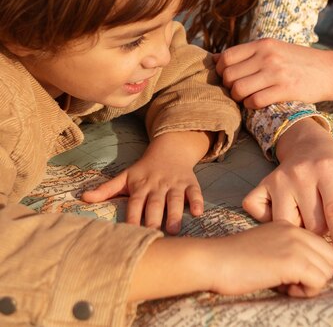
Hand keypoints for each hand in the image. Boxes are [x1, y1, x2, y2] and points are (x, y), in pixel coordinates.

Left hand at [82, 131, 210, 233]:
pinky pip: (195, 192)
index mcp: (141, 186)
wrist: (170, 149)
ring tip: (174, 229)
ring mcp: (175, 184)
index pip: (135, 203)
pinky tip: (199, 213)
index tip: (129, 234)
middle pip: (155, 203)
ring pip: (176, 199)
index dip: (132, 217)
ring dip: (175, 213)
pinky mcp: (190, 182)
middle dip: (154, 218)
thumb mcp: (125, 177)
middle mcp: (158, 185)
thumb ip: (106, 189)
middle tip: (152, 235)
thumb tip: (82, 197)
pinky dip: (198, 201)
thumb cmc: (144, 169)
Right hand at [206, 220, 332, 295]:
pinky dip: (306, 292)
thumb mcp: (266, 248)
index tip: (309, 279)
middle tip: (294, 284)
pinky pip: (318, 281)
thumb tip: (312, 271)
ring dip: (311, 285)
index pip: (323, 244)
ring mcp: (295, 244)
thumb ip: (288, 252)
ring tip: (287, 286)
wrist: (214, 260)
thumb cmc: (234, 260)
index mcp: (288, 225)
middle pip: (331, 257)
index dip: (321, 266)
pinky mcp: (292, 261)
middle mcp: (295, 230)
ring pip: (327, 270)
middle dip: (318, 275)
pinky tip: (285, 289)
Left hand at [214, 38, 332, 107]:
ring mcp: (276, 73)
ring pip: (239, 89)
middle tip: (237, 90)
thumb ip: (247, 53)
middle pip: (230, 75)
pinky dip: (251, 105)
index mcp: (263, 44)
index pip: (227, 57)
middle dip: (229, 87)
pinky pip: (255, 101)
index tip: (229, 78)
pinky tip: (257, 103)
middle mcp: (267, 56)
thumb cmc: (297, 61)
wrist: (329, 70)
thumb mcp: (273, 49)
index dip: (222, 71)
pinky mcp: (285, 90)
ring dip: (238, 98)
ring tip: (246, 98)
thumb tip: (214, 59)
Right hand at [242, 118, 332, 267]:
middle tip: (324, 228)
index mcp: (328, 171)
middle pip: (311, 224)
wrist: (307, 142)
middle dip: (320, 234)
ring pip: (286, 224)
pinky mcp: (263, 182)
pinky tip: (279, 213)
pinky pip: (257, 210)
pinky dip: (265, 219)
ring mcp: (279, 178)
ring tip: (304, 221)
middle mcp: (301, 174)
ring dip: (296, 230)